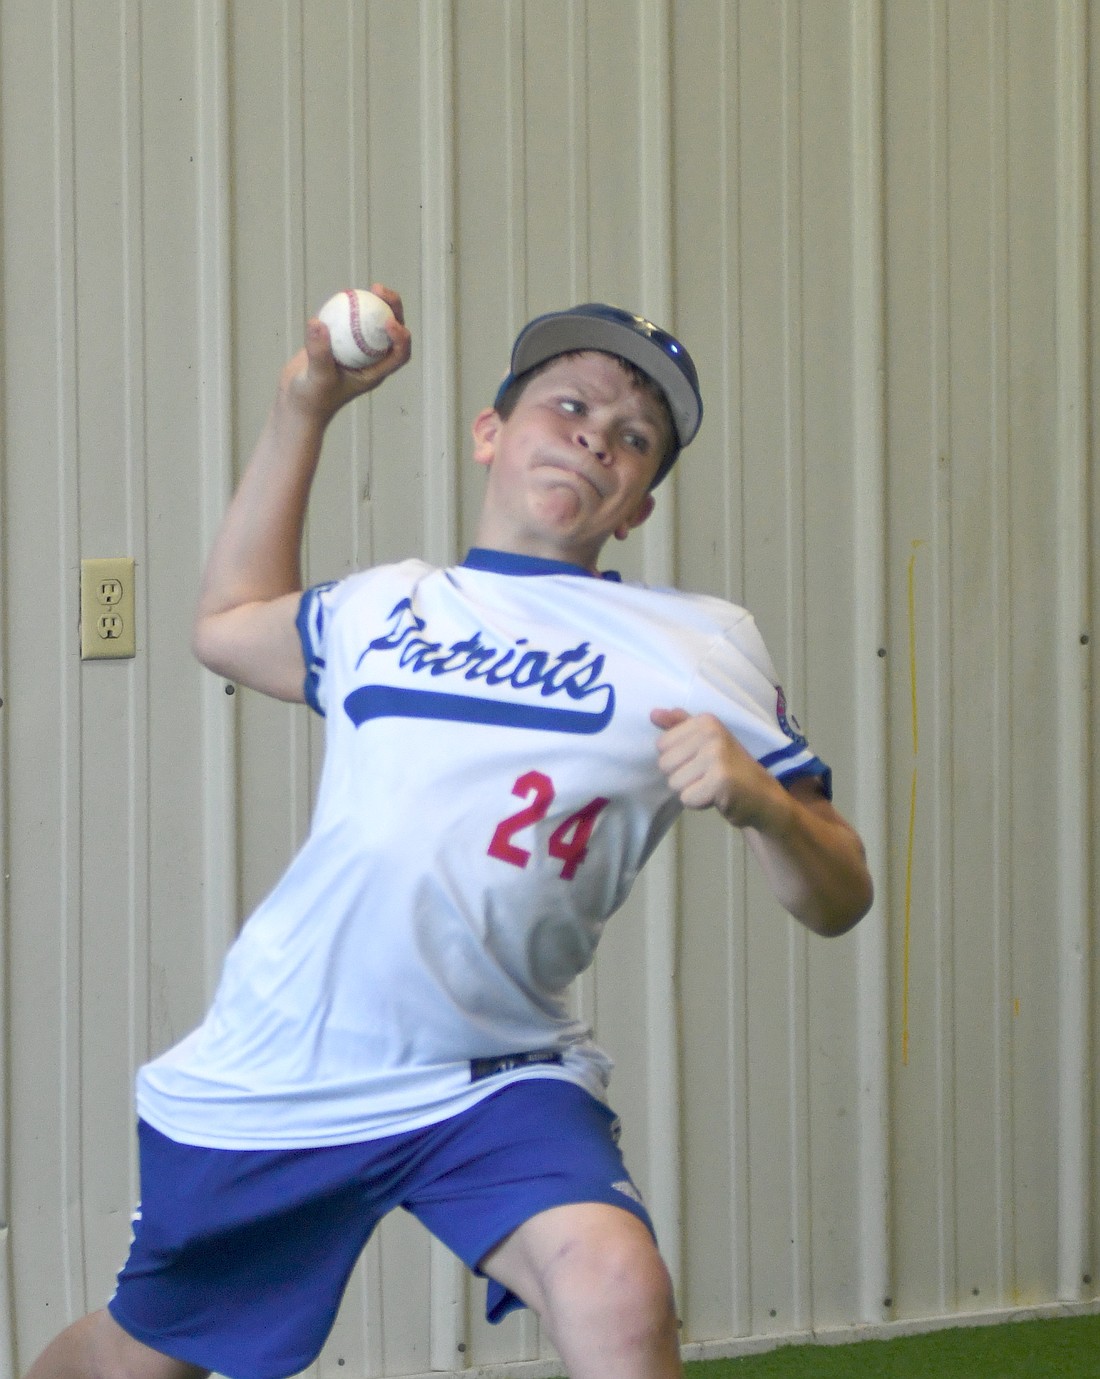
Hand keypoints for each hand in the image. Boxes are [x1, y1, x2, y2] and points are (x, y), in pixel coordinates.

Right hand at [280, 283, 412, 422]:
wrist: (295, 403)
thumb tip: (319, 322)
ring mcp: (356, 349)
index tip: (389, 322)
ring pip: (372, 323)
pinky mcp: (340, 341)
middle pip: (391, 332)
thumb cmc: (311, 399)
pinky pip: (349, 320)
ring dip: (375, 304)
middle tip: (381, 292)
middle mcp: (370, 359)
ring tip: (371, 287)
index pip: (399, 355)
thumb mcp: (316, 378)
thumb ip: (319, 353)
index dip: (401, 337)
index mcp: (374, 373)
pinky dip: (349, 307)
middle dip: (393, 309)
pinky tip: (344, 293)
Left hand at [650, 707, 789, 832]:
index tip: (701, 761)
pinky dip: (699, 803)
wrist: (763, 796)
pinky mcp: (720, 780)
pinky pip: (687, 798)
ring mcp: (717, 755)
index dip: (678, 759)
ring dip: (691, 790)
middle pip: (665, 764)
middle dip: (682, 776)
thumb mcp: (706, 741)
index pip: (661, 745)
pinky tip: (716, 796)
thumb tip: (653, 713)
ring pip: (674, 782)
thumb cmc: (730, 768)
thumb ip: (679, 726)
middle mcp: (711, 733)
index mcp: (705, 721)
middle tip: (707, 776)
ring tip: (711, 785)